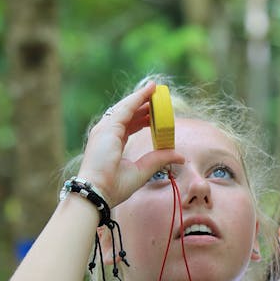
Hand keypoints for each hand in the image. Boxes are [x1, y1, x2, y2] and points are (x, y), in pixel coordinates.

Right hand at [76, 81, 184, 205]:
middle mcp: (106, 133)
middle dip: (143, 104)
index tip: (155, 112)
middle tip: (159, 98)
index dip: (142, 117)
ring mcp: (105, 129)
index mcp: (112, 143)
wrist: (98, 191)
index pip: (129, 125)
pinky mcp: (108, 127)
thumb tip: (181, 157)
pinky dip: (138, 97)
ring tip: (156, 89)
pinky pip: (126, 107)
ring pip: (126, 107)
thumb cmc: (115, 186)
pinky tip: (149, 90)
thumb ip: (160, 159)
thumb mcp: (143, 170)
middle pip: (127, 113)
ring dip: (142, 97)